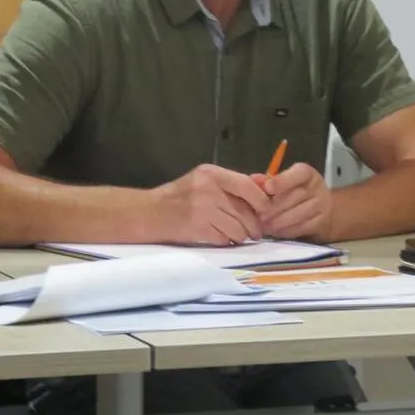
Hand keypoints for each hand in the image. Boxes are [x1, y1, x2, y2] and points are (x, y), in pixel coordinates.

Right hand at [152, 164, 269, 245]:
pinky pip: (223, 238)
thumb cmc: (180, 196)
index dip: (262, 201)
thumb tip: (265, 186)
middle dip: (255, 225)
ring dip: (242, 236)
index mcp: (212, 173)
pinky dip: (226, 241)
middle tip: (257, 232)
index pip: (248, 186)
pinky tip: (222, 238)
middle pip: (245, 211)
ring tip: (239, 236)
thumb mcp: (204, 180)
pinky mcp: (196, 228)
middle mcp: (208, 188)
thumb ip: (233, 183)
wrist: (147, 213)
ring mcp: (202, 209)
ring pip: (237, 227)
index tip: (267, 211)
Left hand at [256, 163, 333, 239]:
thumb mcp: (284, 183)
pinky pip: (302, 227)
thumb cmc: (296, 193)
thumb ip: (267, 181)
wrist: (323, 209)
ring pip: (298, 214)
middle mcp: (317, 187)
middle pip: (295, 196)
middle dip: (274, 207)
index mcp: (307, 173)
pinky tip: (275, 230)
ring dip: (278, 221)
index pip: (299, 174)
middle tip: (258, 214)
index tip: (267, 188)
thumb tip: (253, 180)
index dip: (282, 181)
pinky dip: (286, 230)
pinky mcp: (322, 222)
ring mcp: (322, 205)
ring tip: (264, 224)